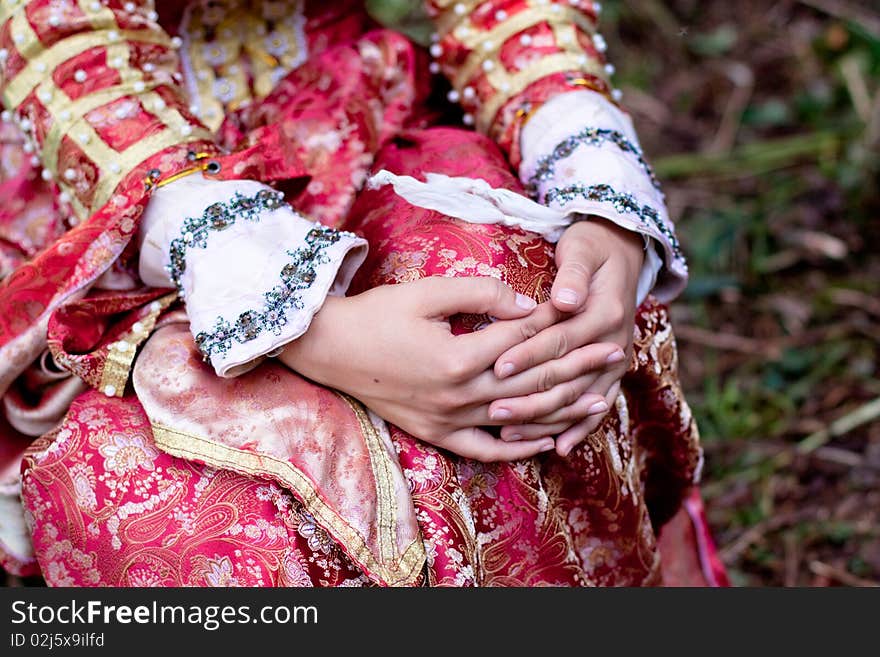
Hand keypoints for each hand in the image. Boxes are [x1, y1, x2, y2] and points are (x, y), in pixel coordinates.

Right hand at [280, 276, 621, 461]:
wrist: (329, 349)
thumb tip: (525, 303)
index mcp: (457, 358)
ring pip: (517, 421)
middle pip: (532, 384)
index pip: (523, 342)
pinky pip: (484, 449)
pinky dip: (518, 448)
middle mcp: (458, 396)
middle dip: (577, 367)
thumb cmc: (377, 314)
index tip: (589, 314)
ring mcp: (447, 421)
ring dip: (562, 410)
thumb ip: (479, 293)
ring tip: (600, 398)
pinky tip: (546, 441)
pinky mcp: (436, 433)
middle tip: (615, 352)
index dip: (558, 326)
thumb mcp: (426, 292)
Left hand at [491, 219, 645, 456]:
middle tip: (493, 412)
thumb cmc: (590, 249)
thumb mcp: (581, 250)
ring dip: (546, 419)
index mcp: (604, 312)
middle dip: (529, 397)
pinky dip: (579, 429)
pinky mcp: (610, 371)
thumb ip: (572, 275)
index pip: (560, 339)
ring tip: (510, 434)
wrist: (622, 252)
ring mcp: (614, 361)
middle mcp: (614, 342)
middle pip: (567, 378)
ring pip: (580, 400)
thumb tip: (564, 301)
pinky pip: (596, 406)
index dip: (528, 354)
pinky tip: (557, 448)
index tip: (498, 366)